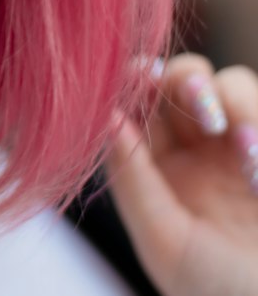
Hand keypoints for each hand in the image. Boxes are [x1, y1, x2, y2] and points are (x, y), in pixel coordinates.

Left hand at [104, 53, 257, 295]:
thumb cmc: (217, 292)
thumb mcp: (164, 242)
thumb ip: (132, 180)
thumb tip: (106, 114)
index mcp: (160, 167)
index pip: (141, 103)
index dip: (137, 81)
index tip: (140, 76)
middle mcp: (201, 149)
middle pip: (182, 79)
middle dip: (185, 79)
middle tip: (198, 108)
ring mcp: (243, 144)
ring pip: (230, 83)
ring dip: (233, 101)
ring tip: (245, 150)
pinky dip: (257, 120)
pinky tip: (256, 171)